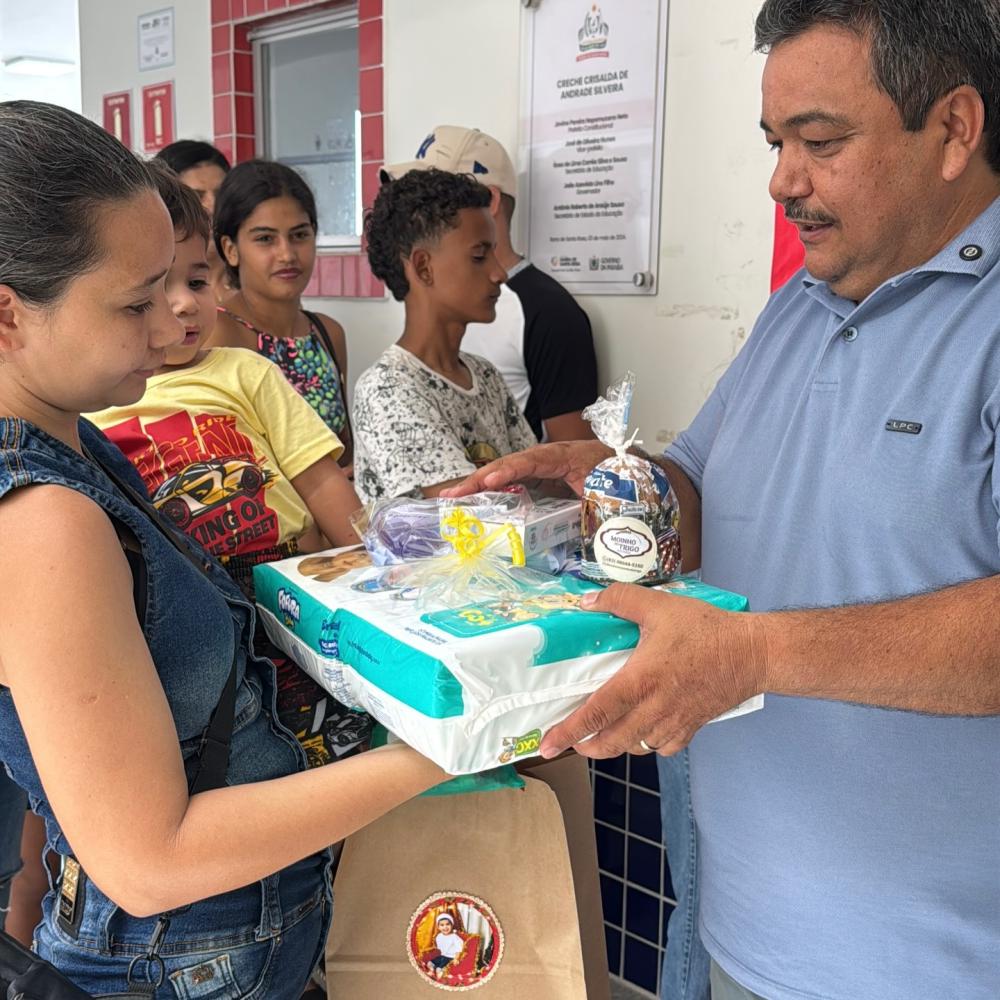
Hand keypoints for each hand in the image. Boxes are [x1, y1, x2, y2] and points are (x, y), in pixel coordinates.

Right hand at [440, 440, 612, 497]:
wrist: (625, 465)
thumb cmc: (615, 475)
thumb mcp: (608, 488)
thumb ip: (598, 505)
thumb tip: (591, 530)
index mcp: (563, 456)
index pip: (530, 461)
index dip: (509, 471)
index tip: (490, 482)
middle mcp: (545, 457)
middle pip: (507, 465)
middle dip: (480, 480)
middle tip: (453, 495)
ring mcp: (538, 466)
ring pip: (504, 472)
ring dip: (479, 485)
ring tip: (452, 498)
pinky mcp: (537, 476)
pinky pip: (511, 481)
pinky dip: (492, 490)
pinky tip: (474, 500)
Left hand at [539, 584, 764, 758]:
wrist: (753, 653)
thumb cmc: (705, 629)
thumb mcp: (658, 606)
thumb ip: (618, 600)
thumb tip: (585, 602)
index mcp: (641, 680)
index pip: (596, 713)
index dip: (568, 731)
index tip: (546, 745)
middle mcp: (654, 709)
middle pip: (611, 742)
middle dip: (586, 747)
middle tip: (573, 741)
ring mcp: (674, 723)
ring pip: (635, 747)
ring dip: (616, 744)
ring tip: (604, 733)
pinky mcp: (691, 728)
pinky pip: (662, 747)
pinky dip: (647, 743)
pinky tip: (643, 729)